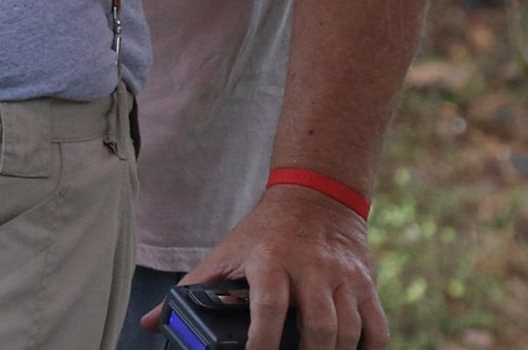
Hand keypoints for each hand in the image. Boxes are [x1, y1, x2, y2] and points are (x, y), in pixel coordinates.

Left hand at [149, 186, 383, 349]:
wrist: (316, 193)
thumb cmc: (263, 233)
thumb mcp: (226, 254)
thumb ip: (191, 290)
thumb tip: (150, 323)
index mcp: (270, 260)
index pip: (269, 307)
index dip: (264, 342)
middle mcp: (311, 266)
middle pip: (318, 324)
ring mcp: (343, 274)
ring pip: (348, 328)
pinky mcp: (366, 281)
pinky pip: (377, 326)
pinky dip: (369, 349)